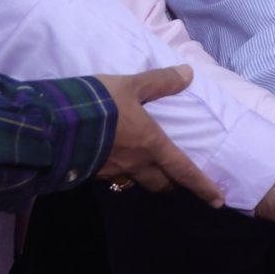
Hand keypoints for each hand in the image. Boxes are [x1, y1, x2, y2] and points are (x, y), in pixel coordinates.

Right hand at [92, 67, 224, 204]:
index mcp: (151, 145)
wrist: (56, 123)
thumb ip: (159, 81)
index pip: (184, 170)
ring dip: (145, 179)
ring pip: (136, 183)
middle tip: (176, 178)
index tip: (217, 200)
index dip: (202, 185)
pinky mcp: (91, 174)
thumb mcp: (131, 85)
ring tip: (146, 169)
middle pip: (161, 184)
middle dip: (171, 183)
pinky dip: (120, 173)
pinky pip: (113, 178)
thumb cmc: (101, 104)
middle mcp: (136, 164)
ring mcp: (112, 172)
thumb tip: (188, 73)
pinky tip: (113, 161)